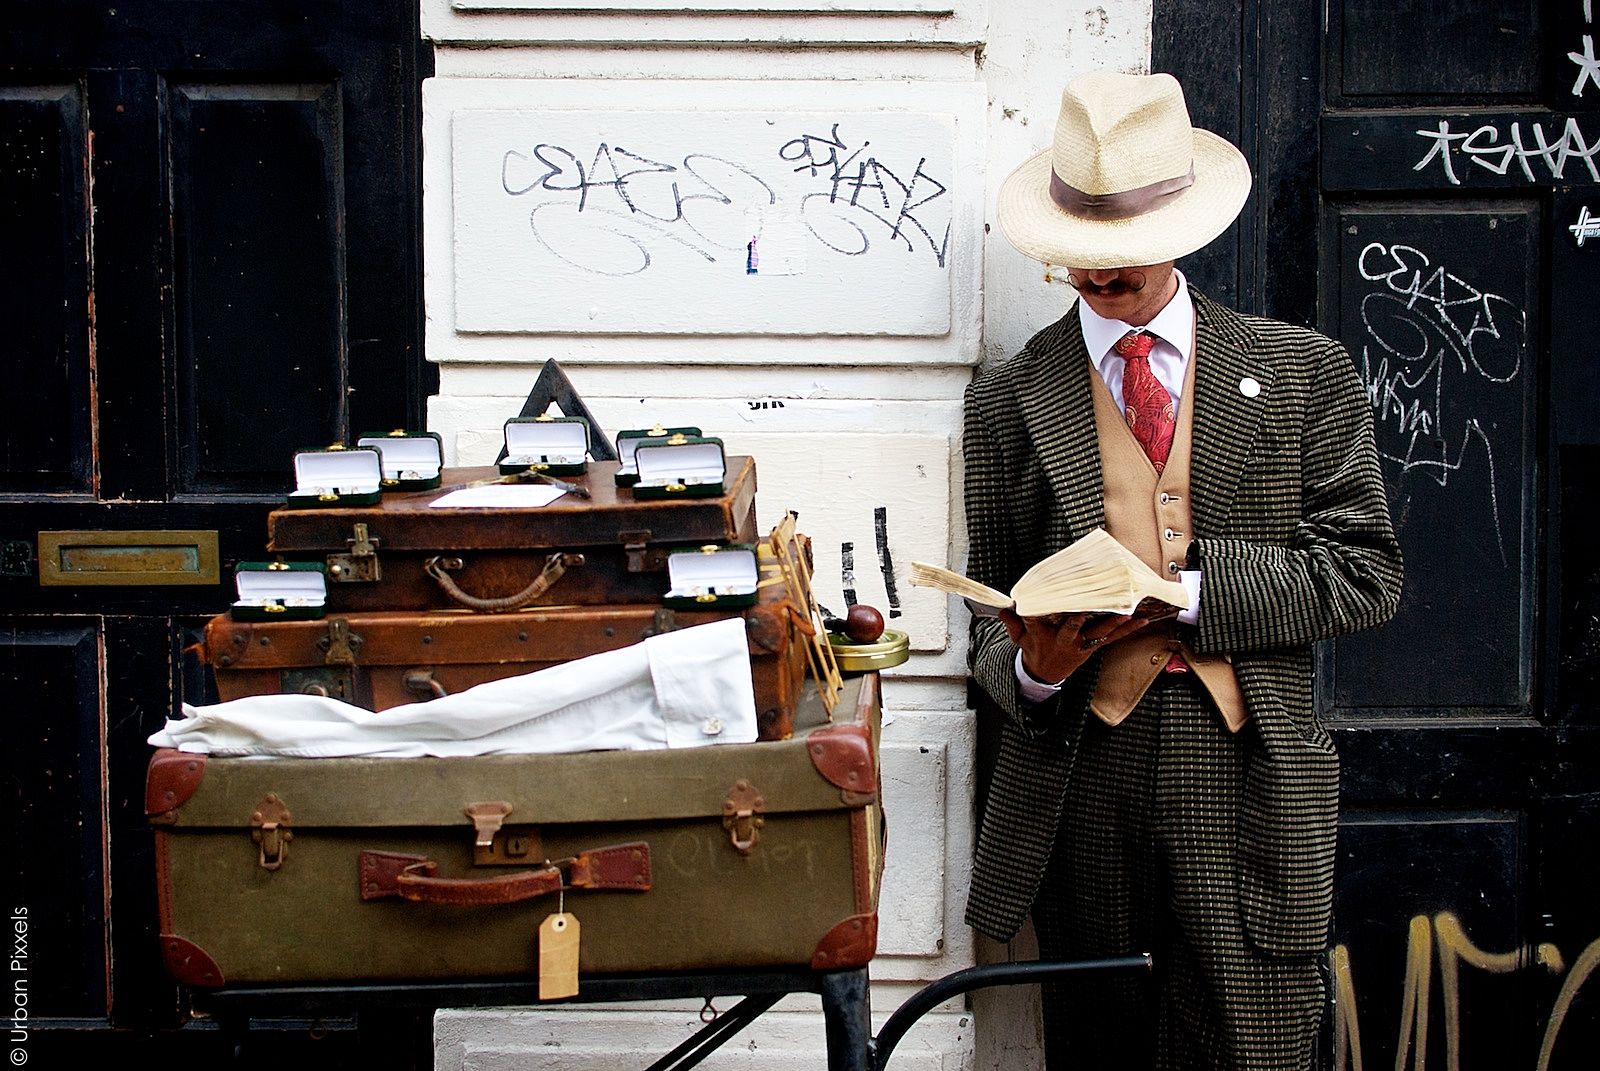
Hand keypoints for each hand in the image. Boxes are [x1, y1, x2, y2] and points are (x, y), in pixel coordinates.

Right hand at [1000, 604, 1171, 683]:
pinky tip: (1142, 620)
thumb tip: (1002, 610)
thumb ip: (1012, 624)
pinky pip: (1113, 638)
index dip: (1038, 613)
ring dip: (1112, 623)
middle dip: (1079, 621)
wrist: (1046, 672)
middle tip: (1086, 611)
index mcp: (1044, 635)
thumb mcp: (1019, 638)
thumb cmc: (1034, 648)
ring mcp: (1081, 645)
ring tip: (1126, 612)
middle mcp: (1064, 641)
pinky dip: (1128, 629)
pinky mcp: (1094, 647)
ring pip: (1098, 633)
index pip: (1039, 622)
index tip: (1037, 605)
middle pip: (1072, 630)